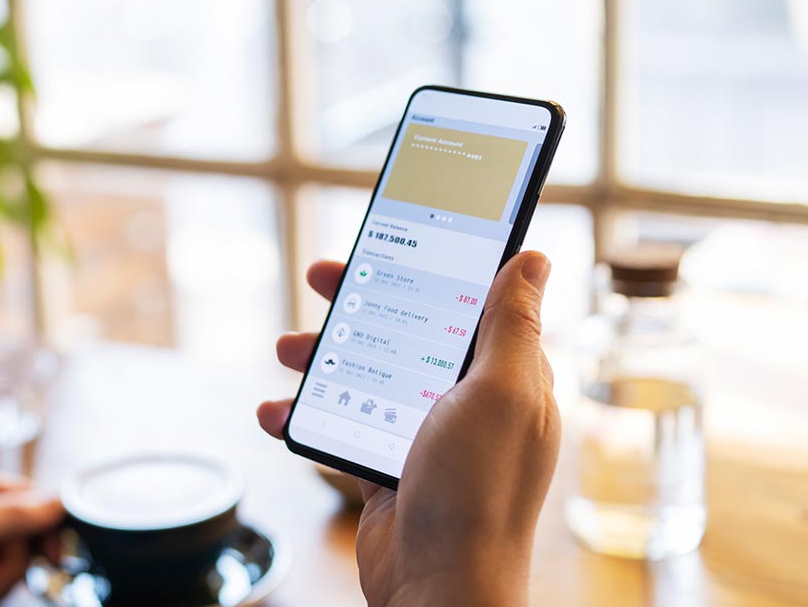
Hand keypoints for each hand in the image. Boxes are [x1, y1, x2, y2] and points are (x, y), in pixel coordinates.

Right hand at [257, 252, 559, 606]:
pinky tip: (274, 409)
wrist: (439, 587)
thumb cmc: (478, 492)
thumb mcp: (501, 392)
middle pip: (409, 330)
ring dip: (323, 356)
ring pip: (367, 374)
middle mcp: (468, 402)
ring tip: (287, 348)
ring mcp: (424, 437)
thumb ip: (512, 324)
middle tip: (323, 276)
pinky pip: (339, 425)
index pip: (472, 302)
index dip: (432, 264)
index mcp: (507, 377)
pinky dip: (303, 415)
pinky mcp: (386, 470)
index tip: (392, 236)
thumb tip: (533, 258)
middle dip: (362, 301)